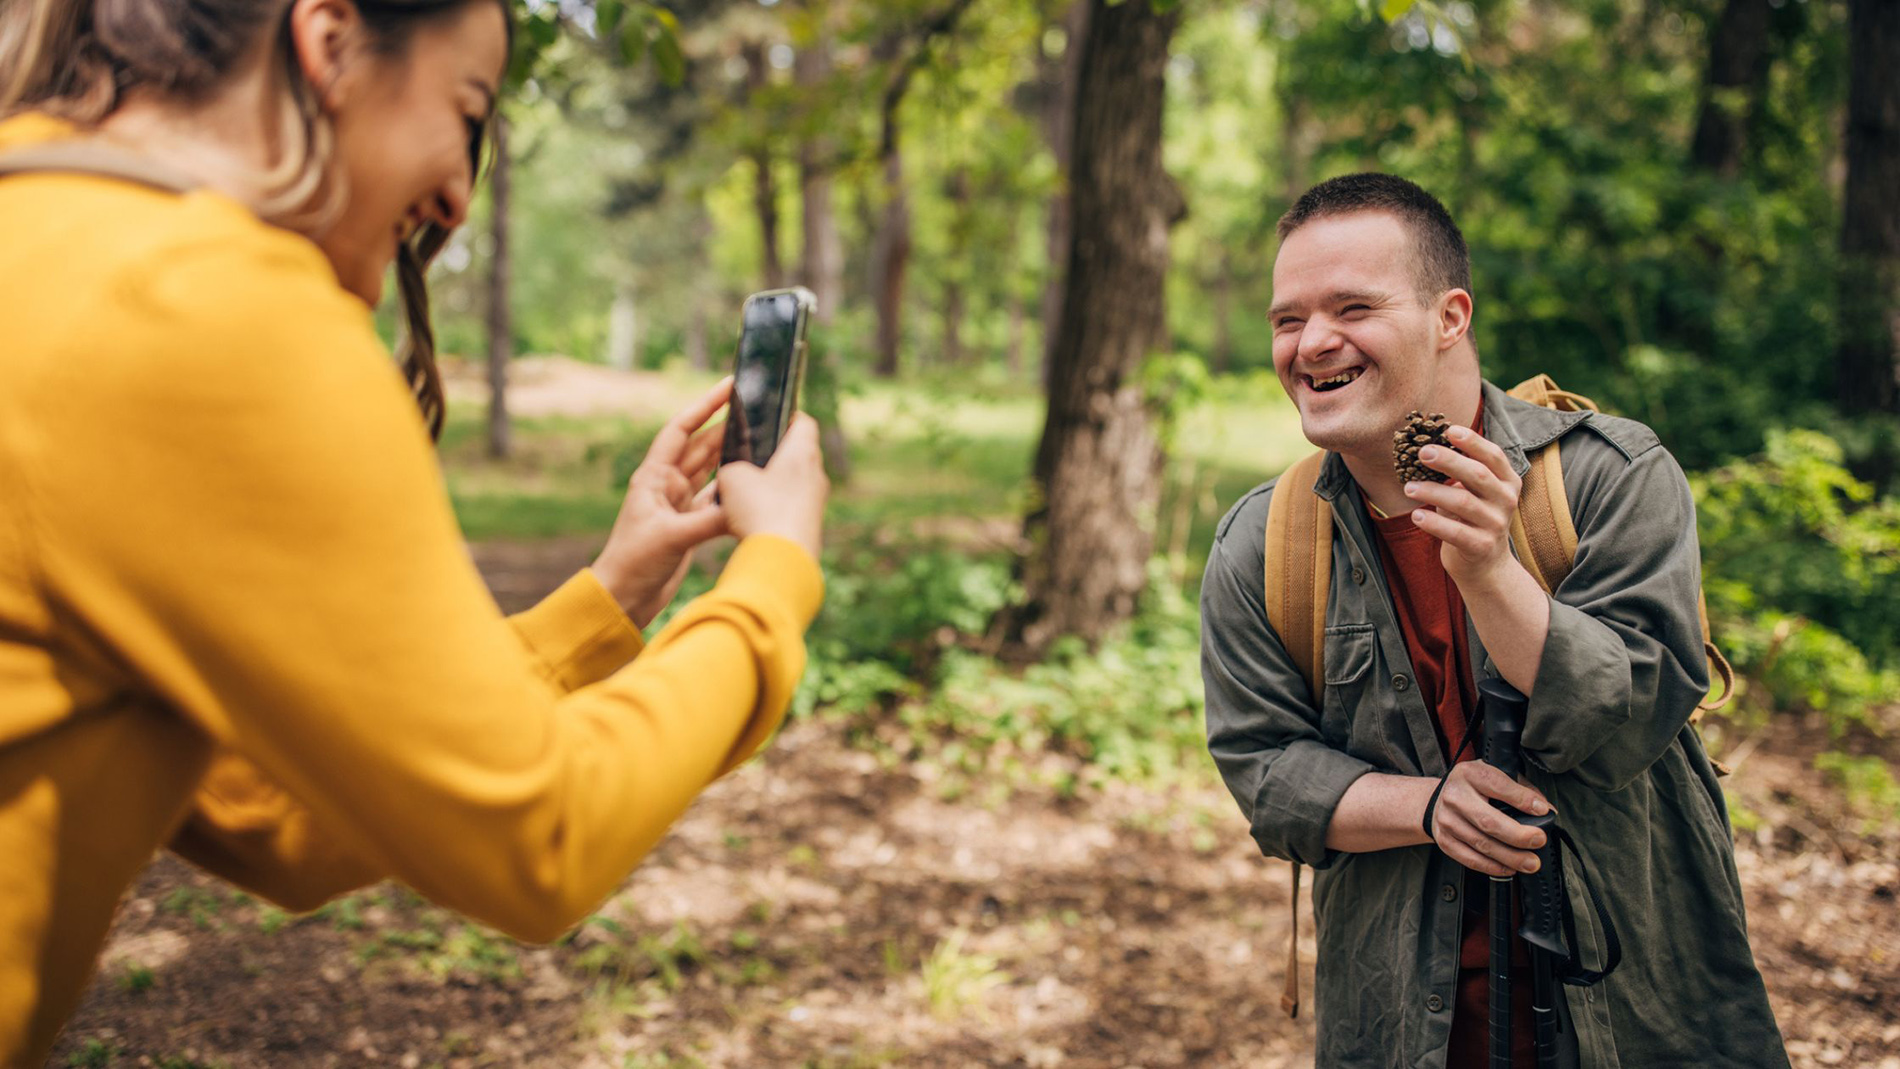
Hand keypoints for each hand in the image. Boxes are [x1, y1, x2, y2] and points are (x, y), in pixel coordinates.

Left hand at [591, 378, 733, 626]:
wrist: (623, 598)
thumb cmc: (634, 562)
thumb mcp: (672, 537)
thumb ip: (708, 520)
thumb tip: (744, 506)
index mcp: (653, 477)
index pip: (681, 430)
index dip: (704, 407)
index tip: (728, 387)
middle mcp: (666, 485)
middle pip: (702, 447)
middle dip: (727, 428)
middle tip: (757, 412)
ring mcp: (678, 505)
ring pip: (711, 471)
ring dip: (732, 457)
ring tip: (761, 440)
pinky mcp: (689, 525)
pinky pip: (716, 500)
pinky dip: (733, 491)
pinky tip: (751, 484)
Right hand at [716, 413, 827, 560]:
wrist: (781, 561)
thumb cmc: (760, 510)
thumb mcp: (732, 478)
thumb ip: (732, 465)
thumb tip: (734, 471)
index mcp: (803, 453)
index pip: (804, 422)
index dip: (786, 415)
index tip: (769, 419)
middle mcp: (817, 475)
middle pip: (799, 454)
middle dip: (775, 454)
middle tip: (750, 456)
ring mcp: (817, 503)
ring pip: (795, 484)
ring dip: (774, 484)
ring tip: (747, 491)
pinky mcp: (810, 526)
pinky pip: (792, 508)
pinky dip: (775, 508)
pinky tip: (753, 518)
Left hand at [1403, 426, 1523, 588]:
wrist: (1486, 565)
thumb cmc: (1473, 519)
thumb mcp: (1474, 492)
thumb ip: (1462, 472)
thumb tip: (1428, 446)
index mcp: (1507, 481)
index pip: (1493, 456)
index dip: (1473, 442)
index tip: (1449, 430)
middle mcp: (1506, 500)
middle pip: (1478, 474)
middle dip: (1449, 461)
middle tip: (1422, 452)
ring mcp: (1496, 524)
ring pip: (1463, 502)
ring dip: (1432, 492)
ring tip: (1408, 488)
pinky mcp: (1482, 546)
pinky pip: (1456, 532)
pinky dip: (1434, 523)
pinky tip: (1416, 515)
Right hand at [1427, 760, 1552, 877]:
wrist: (1438, 799)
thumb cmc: (1473, 787)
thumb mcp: (1494, 775)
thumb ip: (1520, 789)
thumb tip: (1546, 810)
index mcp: (1469, 774)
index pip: (1497, 785)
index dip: (1522, 799)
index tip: (1542, 810)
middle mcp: (1455, 796)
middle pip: (1488, 821)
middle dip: (1518, 835)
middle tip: (1539, 841)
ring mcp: (1447, 820)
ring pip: (1481, 843)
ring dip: (1510, 856)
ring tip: (1531, 862)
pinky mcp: (1444, 840)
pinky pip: (1470, 858)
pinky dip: (1492, 866)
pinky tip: (1509, 867)